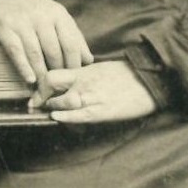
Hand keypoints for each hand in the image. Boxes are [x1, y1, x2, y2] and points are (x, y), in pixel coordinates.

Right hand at [0, 0, 94, 83]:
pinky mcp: (5, 28)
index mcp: (59, 15)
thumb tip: (89, 60)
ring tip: (46, 88)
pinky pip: (16, 51)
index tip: (75, 78)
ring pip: (35, 53)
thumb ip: (75, 38)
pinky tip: (30, 80)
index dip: (74, 63)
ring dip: (42, 73)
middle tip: (60, 86)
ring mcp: (22, 23)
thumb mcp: (60, 18)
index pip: (70, 43)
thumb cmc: (40, 10)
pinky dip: (24, 67)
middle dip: (58, 71)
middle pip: (53, 51)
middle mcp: (41, 18)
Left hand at [37, 59, 157, 124]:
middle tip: (36, 105)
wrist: (151, 82)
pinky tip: (57, 117)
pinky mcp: (101, 111)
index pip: (52, 74)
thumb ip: (85, 75)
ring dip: (51, 107)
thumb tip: (71, 82)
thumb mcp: (103, 69)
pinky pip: (76, 115)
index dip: (40, 85)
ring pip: (60, 101)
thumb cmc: (130, 76)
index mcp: (85, 71)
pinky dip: (63, 117)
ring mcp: (91, 97)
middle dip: (40, 97)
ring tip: (50, 112)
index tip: (37, 93)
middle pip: (50, 85)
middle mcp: (84, 82)